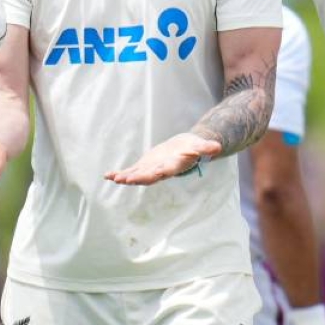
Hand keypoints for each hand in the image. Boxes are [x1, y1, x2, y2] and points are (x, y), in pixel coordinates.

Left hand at [103, 133, 222, 184]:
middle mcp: (161, 171)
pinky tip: (107, 175)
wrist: (187, 148)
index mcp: (173, 167)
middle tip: (123, 179)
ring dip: (125, 177)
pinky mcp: (145, 166)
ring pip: (136, 175)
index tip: (142, 176)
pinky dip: (120, 173)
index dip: (152, 174)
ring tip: (113, 177)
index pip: (163, 172)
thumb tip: (217, 147)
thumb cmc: (195, 146)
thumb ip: (206, 148)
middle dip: (136, 177)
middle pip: (147, 176)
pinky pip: (131, 171)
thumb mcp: (200, 145)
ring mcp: (151, 170)